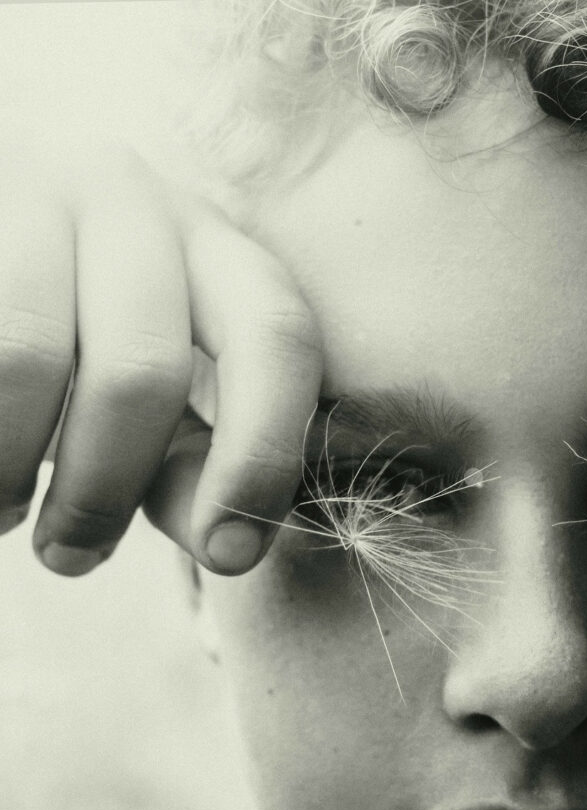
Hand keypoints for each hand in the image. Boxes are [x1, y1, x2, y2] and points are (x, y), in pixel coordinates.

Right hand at [0, 134, 321, 573]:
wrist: (8, 230)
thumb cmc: (94, 329)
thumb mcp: (168, 390)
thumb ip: (204, 461)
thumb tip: (226, 544)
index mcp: (218, 249)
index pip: (277, 336)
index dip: (264, 455)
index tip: (230, 553)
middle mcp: (135, 205)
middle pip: (142, 369)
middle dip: (105, 492)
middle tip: (73, 555)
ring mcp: (33, 195)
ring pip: (28, 359)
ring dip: (8, 471)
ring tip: (4, 514)